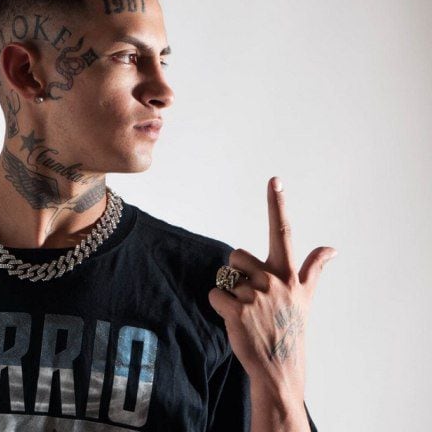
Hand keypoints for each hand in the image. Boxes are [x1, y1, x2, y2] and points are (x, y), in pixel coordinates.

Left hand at [208, 176, 336, 395]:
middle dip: (237, 274)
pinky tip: (235, 321)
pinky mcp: (237, 311)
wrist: (280, 368)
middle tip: (252, 299)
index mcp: (288, 274)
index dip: (277, 204)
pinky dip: (219, 306)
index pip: (282, 232)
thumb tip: (333, 248)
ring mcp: (256, 296)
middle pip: (236, 256)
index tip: (274, 179)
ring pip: (224, 277)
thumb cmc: (290, 329)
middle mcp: (274, 281)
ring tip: (247, 312)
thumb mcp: (306, 298)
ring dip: (229, 292)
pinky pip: (215, 294)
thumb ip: (314, 269)